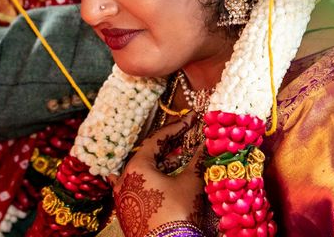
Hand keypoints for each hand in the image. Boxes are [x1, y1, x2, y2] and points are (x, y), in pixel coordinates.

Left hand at [112, 114, 203, 235]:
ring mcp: (124, 196)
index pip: (156, 139)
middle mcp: (125, 178)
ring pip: (144, 172)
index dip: (176, 128)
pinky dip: (152, 181)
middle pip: (149, 155)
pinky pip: (139, 188)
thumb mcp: (189, 184)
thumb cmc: (176, 214)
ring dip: (164, 164)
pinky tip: (159, 180)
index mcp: (135, 167)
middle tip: (188, 136)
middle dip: (171, 146)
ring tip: (182, 159)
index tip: (191, 119)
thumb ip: (198, 161)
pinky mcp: (129, 211)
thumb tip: (208, 144)